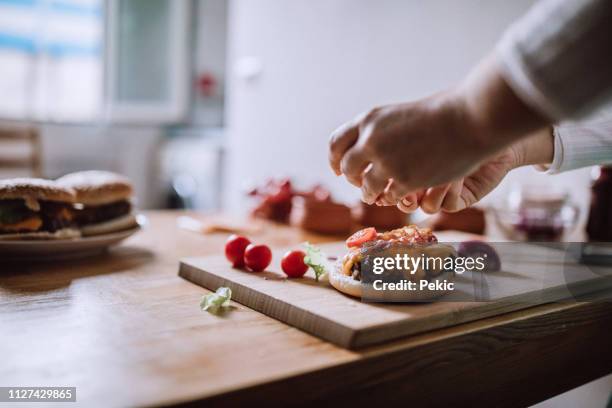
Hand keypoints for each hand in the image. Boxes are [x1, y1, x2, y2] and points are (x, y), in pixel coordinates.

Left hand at [328, 56, 548, 204]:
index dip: (335, 159)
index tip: (339, 169)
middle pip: (347, 167)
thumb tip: (362, 146)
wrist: (469, 118)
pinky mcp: (404, 180)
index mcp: (369, 120)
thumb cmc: (441, 113)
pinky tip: (398, 197)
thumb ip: (379, 130)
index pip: (336, 144)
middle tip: (361, 183)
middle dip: (353, 178)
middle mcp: (371, 140)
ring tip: (377, 195)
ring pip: (366, 187)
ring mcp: (386, 161)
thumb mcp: (399, 114)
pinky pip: (388, 197)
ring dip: (369, 193)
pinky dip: (391, 199)